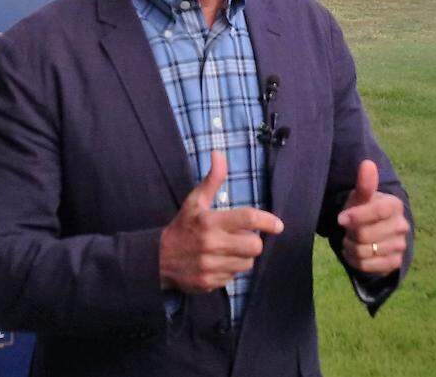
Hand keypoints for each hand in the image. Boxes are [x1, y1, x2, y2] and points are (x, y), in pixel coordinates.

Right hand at [159, 151, 283, 292]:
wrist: (157, 259)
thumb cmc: (182, 226)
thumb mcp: (195, 201)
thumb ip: (212, 179)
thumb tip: (218, 153)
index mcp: (210, 221)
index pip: (248, 219)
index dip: (267, 221)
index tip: (278, 225)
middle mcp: (211, 244)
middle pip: (254, 246)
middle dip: (253, 242)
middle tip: (241, 238)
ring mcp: (210, 265)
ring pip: (247, 263)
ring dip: (242, 257)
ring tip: (228, 251)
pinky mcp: (209, 282)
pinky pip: (234, 277)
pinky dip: (230, 270)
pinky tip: (217, 263)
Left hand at [337, 159, 408, 276]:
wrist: (371, 232)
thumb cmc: (363, 210)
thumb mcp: (360, 197)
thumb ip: (364, 184)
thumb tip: (367, 164)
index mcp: (395, 205)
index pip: (378, 211)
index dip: (357, 216)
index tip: (341, 218)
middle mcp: (402, 226)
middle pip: (366, 235)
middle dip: (350, 234)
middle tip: (348, 230)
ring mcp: (400, 246)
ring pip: (364, 252)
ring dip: (350, 247)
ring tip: (351, 240)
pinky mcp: (394, 263)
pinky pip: (367, 266)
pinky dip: (355, 260)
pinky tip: (354, 252)